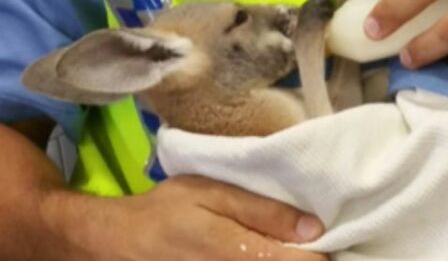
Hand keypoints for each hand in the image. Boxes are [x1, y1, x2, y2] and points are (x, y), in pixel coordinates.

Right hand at [78, 175, 328, 260]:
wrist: (117, 246)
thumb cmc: (165, 212)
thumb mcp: (211, 194)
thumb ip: (262, 210)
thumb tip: (313, 228)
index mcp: (237, 254)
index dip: (323, 256)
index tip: (331, 241)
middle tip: (310, 246)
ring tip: (283, 249)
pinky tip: (261, 257)